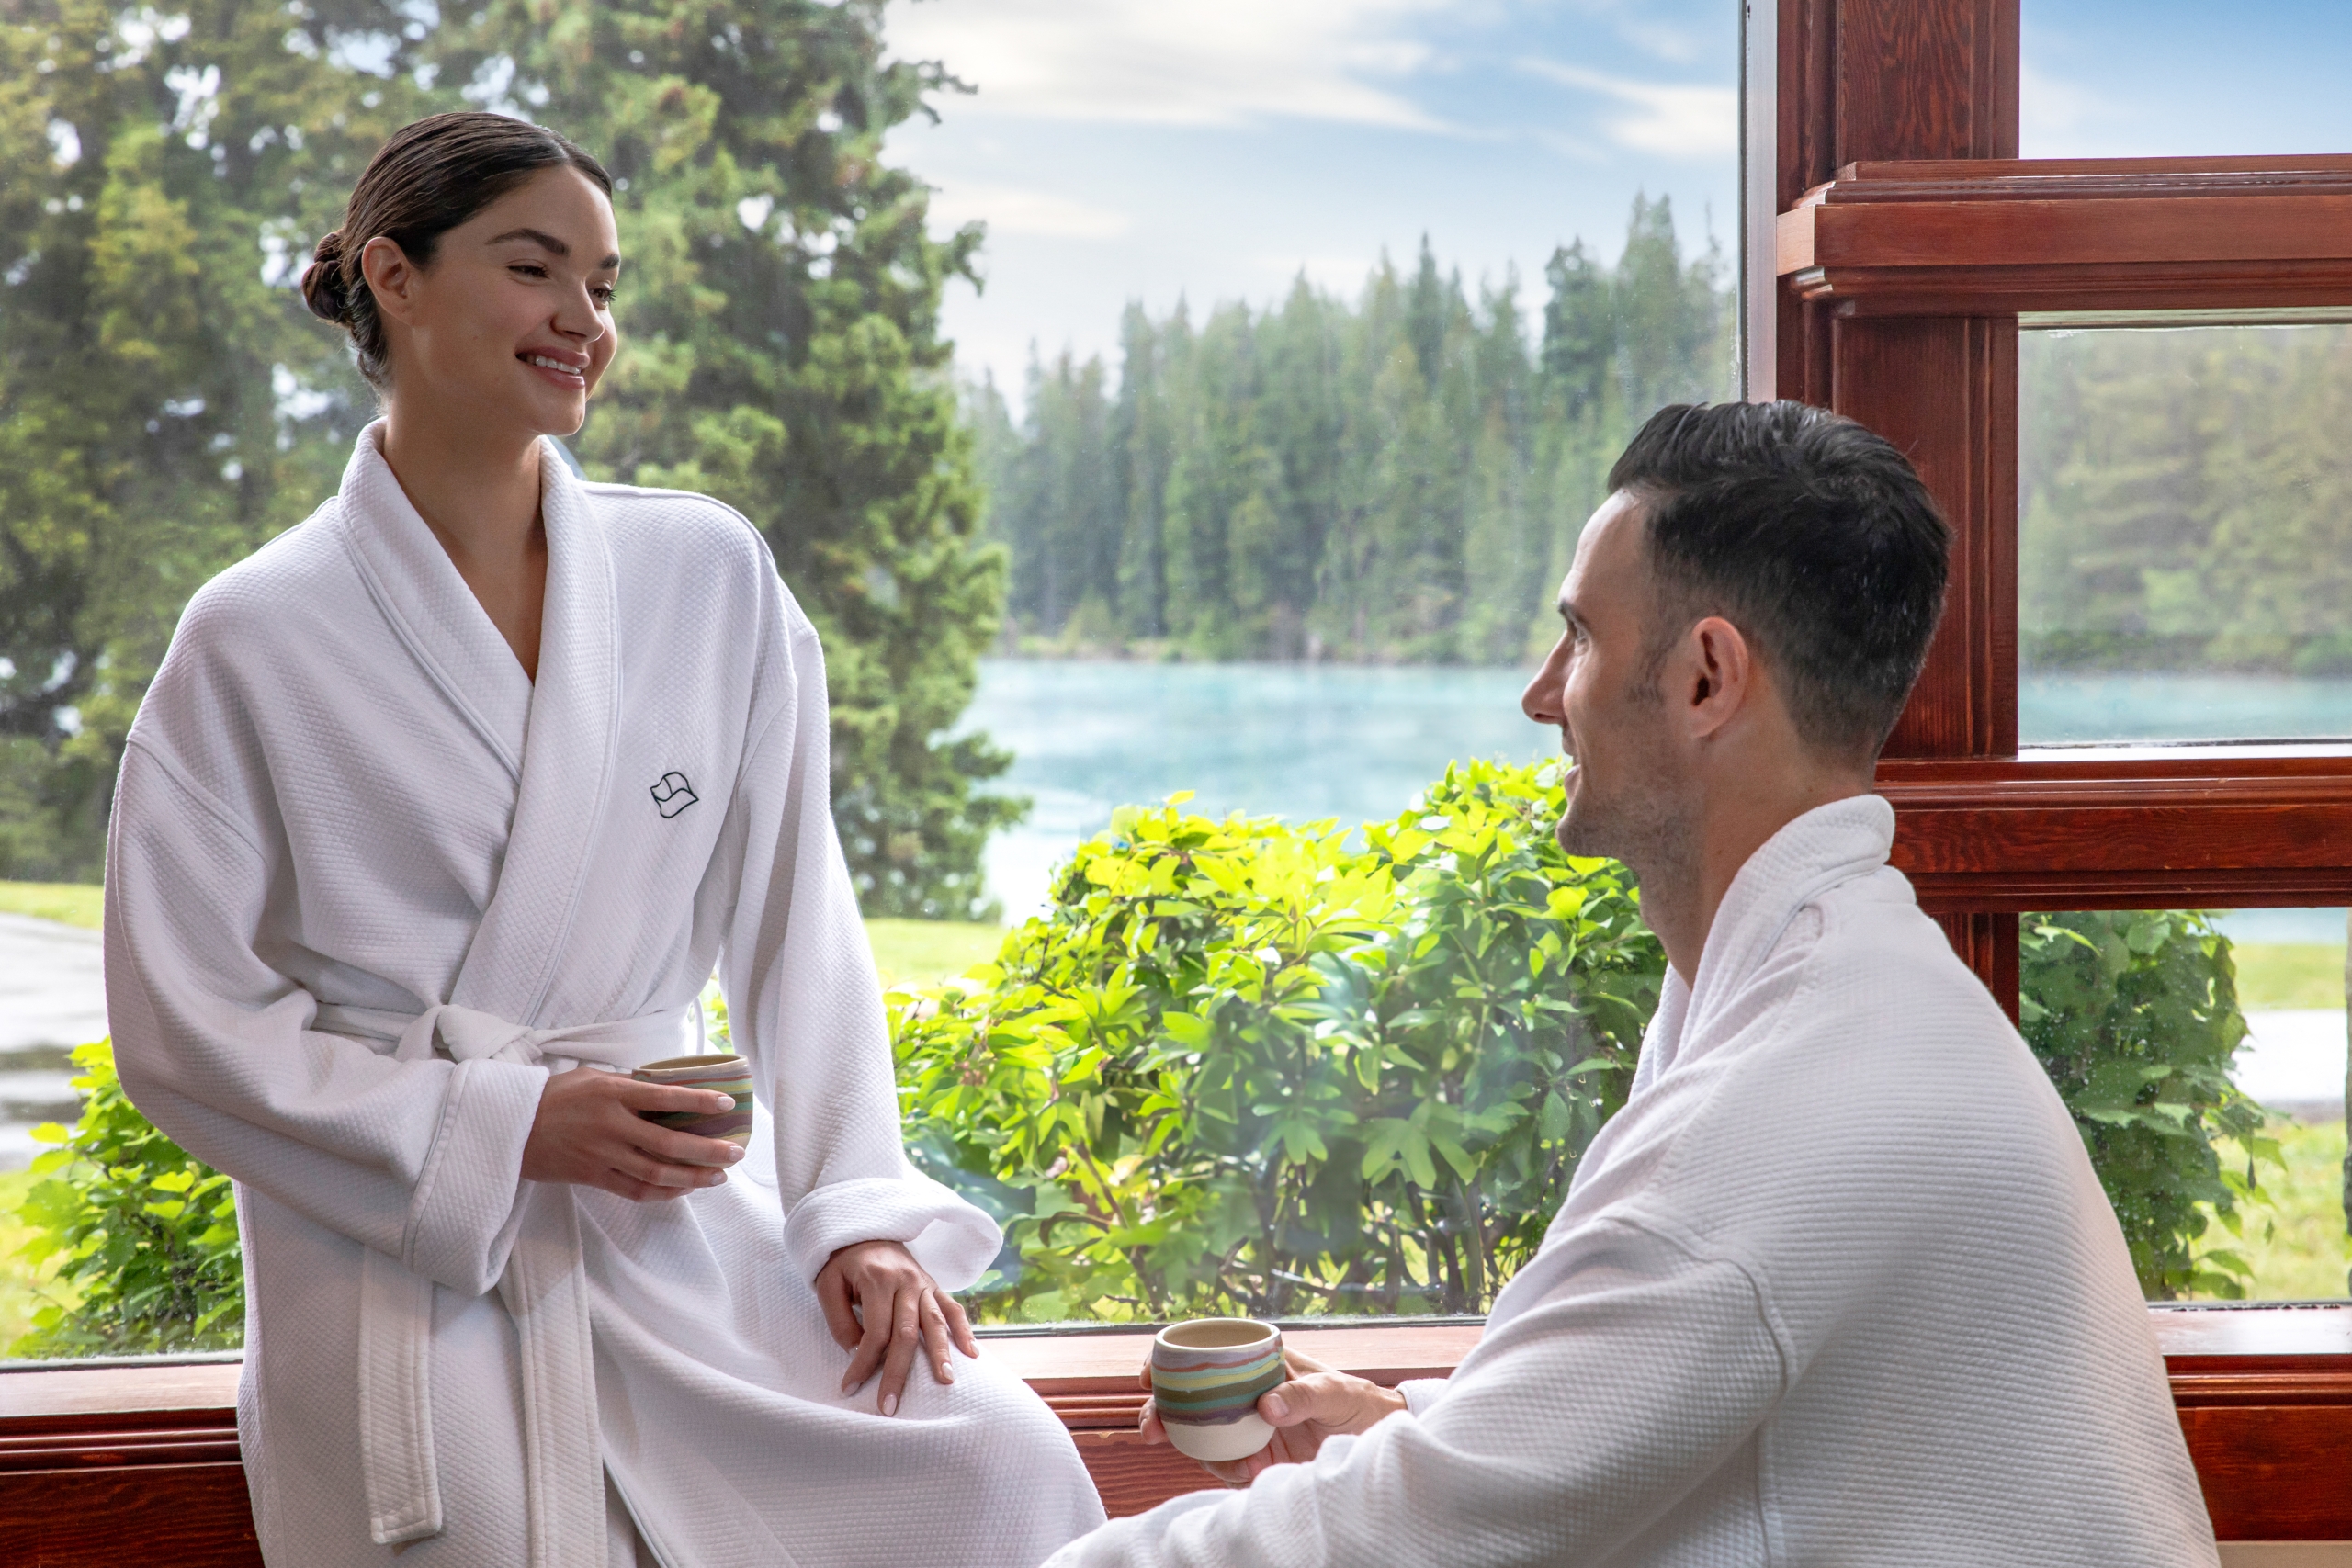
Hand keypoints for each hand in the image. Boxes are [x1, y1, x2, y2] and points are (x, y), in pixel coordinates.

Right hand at [518, 1067, 743, 1200]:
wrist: (511, 1127)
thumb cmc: (555, 1096)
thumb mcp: (592, 1078)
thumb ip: (628, 1085)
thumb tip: (666, 1089)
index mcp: (612, 1093)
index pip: (665, 1097)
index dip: (699, 1102)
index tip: (727, 1104)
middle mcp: (611, 1125)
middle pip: (669, 1143)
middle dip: (707, 1150)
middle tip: (736, 1153)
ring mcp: (602, 1154)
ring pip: (656, 1172)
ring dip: (692, 1176)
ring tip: (719, 1176)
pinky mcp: (593, 1176)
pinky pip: (635, 1190)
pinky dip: (663, 1192)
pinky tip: (684, 1189)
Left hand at [816, 1240, 980, 1416]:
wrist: (866, 1231)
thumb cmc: (843, 1264)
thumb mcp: (828, 1286)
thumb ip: (840, 1321)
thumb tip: (857, 1353)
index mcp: (878, 1280)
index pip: (875, 1332)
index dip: (863, 1363)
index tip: (850, 1387)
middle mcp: (906, 1282)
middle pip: (906, 1334)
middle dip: (898, 1373)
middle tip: (890, 1406)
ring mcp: (925, 1284)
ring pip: (935, 1323)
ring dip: (940, 1354)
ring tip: (945, 1382)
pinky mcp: (935, 1286)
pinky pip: (953, 1309)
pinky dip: (964, 1330)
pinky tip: (972, 1353)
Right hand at [1139, 1347, 1408, 1485]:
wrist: (1373, 1440)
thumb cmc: (1353, 1400)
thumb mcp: (1333, 1390)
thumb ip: (1302, 1394)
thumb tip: (1264, 1406)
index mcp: (1252, 1363)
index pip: (1200, 1354)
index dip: (1166, 1362)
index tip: (1148, 1374)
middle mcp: (1238, 1394)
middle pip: (1185, 1401)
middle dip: (1161, 1415)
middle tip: (1155, 1429)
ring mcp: (1242, 1428)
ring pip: (1199, 1439)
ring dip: (1205, 1453)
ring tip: (1244, 1464)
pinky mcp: (1251, 1458)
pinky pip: (1224, 1467)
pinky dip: (1231, 1472)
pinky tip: (1256, 1473)